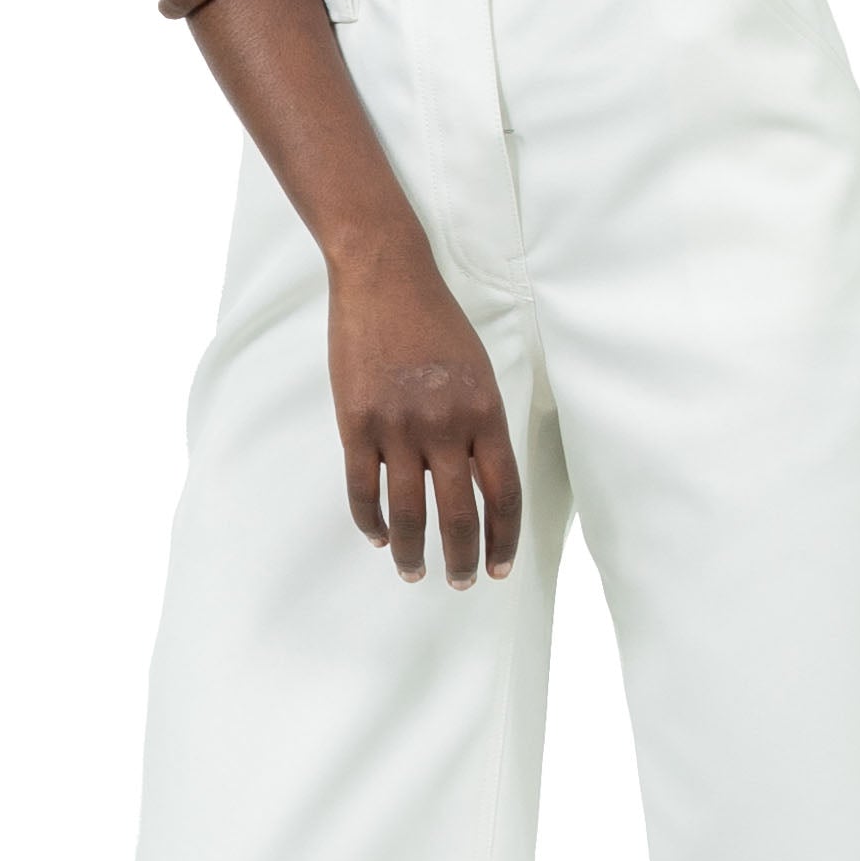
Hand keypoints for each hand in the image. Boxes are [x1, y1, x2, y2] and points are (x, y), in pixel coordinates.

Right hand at [327, 255, 522, 587]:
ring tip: (415, 573)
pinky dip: (372, 521)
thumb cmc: (436, 321)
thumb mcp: (478, 370)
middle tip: (461, 583)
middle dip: (463, 559)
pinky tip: (380, 537)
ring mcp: (398, 426)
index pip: (503, 495)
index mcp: (485, 413)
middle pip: (459, 514)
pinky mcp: (356, 423)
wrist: (384, 277)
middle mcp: (445, 426)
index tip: (500, 567)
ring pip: (409, 512)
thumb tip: (478, 482)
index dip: (503, 539)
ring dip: (414, 552)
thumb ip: (481, 426)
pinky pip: (363, 489)